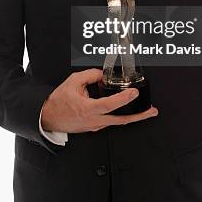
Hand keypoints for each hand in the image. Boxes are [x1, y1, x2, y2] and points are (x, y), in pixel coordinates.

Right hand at [41, 68, 157, 133]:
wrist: (49, 117)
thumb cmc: (59, 102)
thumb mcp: (73, 81)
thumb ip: (90, 75)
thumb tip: (102, 74)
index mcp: (89, 109)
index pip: (110, 104)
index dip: (124, 98)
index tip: (134, 92)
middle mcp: (95, 120)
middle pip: (121, 120)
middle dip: (139, 116)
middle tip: (152, 111)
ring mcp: (96, 126)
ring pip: (118, 122)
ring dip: (133, 117)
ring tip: (146, 112)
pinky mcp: (95, 126)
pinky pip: (111, 121)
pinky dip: (122, 116)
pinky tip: (127, 110)